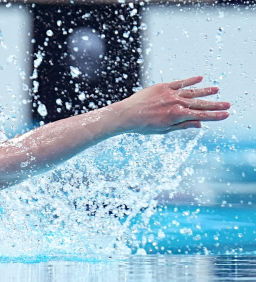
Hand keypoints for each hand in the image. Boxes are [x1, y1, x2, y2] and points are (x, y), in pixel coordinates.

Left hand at [112, 76, 229, 133]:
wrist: (126, 115)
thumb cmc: (143, 126)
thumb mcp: (164, 130)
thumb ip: (182, 125)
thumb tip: (200, 124)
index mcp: (177, 116)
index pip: (200, 116)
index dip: (214, 116)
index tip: (226, 115)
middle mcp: (176, 103)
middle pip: (200, 104)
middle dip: (215, 105)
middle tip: (228, 105)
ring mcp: (170, 93)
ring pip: (192, 92)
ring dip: (205, 91)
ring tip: (217, 90)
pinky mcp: (163, 86)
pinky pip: (179, 83)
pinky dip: (190, 80)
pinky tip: (200, 78)